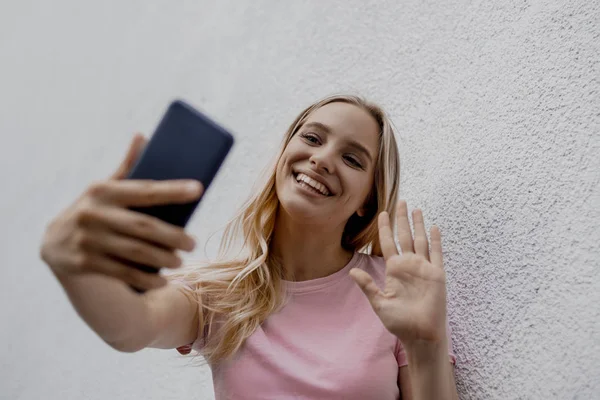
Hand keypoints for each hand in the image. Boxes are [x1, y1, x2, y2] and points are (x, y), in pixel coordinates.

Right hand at [40, 134, 202, 291]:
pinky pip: (122, 272)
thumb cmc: (94, 210)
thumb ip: (127, 168)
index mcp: (103, 191)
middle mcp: (94, 214)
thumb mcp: (106, 188)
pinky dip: (144, 278)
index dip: (173, 190)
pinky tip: (161, 281)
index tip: (199, 189)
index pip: (145, 190)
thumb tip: (142, 135)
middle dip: (173, 236)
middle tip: (193, 243)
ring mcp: (87, 240)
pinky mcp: (83, 263)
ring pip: (135, 252)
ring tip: (181, 262)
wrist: (54, 243)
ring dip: (162, 259)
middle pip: (144, 227)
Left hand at [349, 201, 447, 345]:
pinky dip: (436, 240)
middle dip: (402, 219)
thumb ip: (367, 285)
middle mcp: (409, 265)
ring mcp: (424, 268)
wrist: (420, 335)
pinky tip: (434, 227)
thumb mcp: (379, 303)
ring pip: (421, 240)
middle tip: (401, 201)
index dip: (385, 228)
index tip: (382, 213)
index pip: (388, 243)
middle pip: (405, 236)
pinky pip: (437, 253)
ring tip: (417, 209)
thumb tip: (351, 271)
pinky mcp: (437, 275)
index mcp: (394, 270)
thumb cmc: (399, 322)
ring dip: (419, 224)